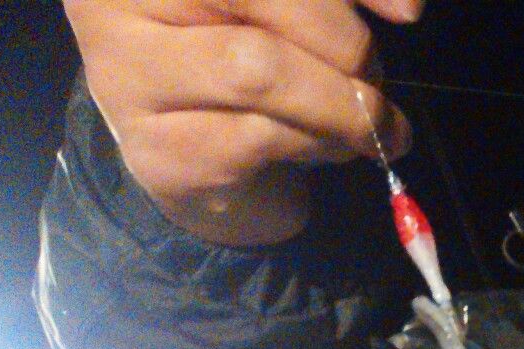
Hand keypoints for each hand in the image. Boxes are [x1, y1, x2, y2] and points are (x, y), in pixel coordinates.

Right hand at [63, 0, 421, 246]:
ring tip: (367, 122)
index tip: (406, 13)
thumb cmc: (251, 54)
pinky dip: (319, 144)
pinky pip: (261, 138)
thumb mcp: (296, 8)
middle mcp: (117, 4)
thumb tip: (406, 7)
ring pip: (259, 72)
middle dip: (345, 45)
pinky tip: (329, 146)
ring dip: (339, 105)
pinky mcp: (158, 153)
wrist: (210, 159)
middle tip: (377, 80)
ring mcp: (127, 77)